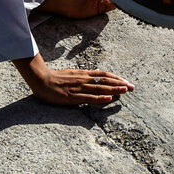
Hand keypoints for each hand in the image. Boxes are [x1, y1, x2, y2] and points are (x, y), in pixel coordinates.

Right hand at [13, 53, 133, 105]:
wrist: (40, 79)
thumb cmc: (55, 78)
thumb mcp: (72, 73)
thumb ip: (84, 74)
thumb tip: (97, 73)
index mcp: (83, 74)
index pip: (103, 75)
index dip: (116, 78)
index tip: (126, 81)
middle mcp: (83, 79)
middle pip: (105, 81)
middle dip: (119, 84)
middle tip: (132, 87)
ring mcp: (79, 88)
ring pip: (99, 89)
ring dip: (113, 90)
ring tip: (125, 91)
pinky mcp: (73, 96)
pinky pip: (88, 98)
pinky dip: (100, 99)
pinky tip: (109, 100)